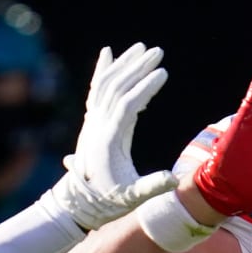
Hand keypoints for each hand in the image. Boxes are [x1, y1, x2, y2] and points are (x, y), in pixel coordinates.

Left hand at [51, 42, 175, 229]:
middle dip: (137, 67)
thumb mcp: (132, 197)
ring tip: (141, 49)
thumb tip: (174, 180)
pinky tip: (108, 54)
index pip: (127, 105)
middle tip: (157, 51)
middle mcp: (97, 125)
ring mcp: (92, 122)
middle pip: (117, 87)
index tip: (163, 72)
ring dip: (124, 64)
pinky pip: (96, 89)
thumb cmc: (108, 201)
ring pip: (106, 84)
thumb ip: (152, 186)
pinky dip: (102, 70)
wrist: (77, 203)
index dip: (145, 87)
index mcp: (109, 139)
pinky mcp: (92, 121)